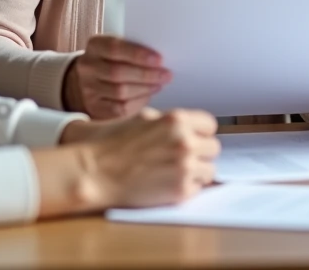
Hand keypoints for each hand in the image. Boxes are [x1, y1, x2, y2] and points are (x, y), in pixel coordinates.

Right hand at [58, 109, 218, 210]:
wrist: (94, 171)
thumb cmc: (112, 143)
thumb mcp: (144, 117)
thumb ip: (170, 121)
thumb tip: (189, 128)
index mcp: (177, 120)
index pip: (210, 125)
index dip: (200, 132)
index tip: (193, 138)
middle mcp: (185, 142)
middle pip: (213, 147)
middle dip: (199, 152)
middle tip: (181, 157)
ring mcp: (185, 167)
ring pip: (209, 170)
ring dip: (196, 171)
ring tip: (173, 172)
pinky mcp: (180, 191)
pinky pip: (198, 189)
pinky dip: (186, 188)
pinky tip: (167, 183)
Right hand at [63, 35, 169, 118]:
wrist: (89, 81)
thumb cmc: (112, 60)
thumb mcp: (118, 48)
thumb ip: (134, 49)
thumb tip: (160, 60)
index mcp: (95, 46)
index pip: (114, 47)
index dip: (138, 54)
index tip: (159, 59)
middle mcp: (88, 67)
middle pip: (118, 72)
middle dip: (146, 74)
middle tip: (166, 75)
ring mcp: (89, 89)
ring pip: (120, 91)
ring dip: (145, 88)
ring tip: (159, 84)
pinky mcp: (95, 107)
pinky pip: (119, 108)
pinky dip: (138, 102)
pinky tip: (148, 95)